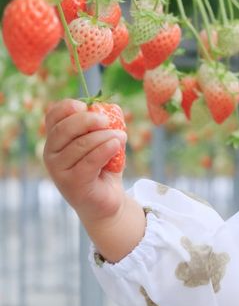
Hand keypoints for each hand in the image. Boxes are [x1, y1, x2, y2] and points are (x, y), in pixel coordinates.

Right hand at [43, 98, 126, 225]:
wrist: (107, 200)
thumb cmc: (104, 167)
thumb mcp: (103, 142)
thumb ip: (104, 126)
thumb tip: (115, 108)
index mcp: (55, 140)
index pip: (52, 116)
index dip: (66, 107)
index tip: (85, 105)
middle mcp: (50, 154)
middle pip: (64, 129)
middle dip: (88, 120)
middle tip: (107, 120)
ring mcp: (58, 170)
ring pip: (81, 144)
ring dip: (105, 136)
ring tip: (121, 137)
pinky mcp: (72, 183)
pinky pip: (90, 161)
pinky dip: (105, 149)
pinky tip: (117, 144)